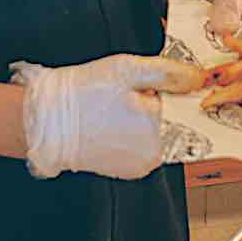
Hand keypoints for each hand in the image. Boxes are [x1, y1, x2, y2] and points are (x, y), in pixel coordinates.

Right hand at [10, 54, 202, 179]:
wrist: (44, 121)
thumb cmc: (82, 95)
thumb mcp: (128, 70)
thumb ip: (169, 73)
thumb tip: (197, 78)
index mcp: (159, 131)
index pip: (183, 109)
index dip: (172, 92)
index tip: (158, 86)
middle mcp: (153, 156)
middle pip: (168, 121)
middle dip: (153, 104)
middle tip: (126, 93)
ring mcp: (137, 167)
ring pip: (152, 134)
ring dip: (141, 120)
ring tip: (113, 107)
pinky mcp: (122, 170)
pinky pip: (137, 146)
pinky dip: (129, 134)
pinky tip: (109, 121)